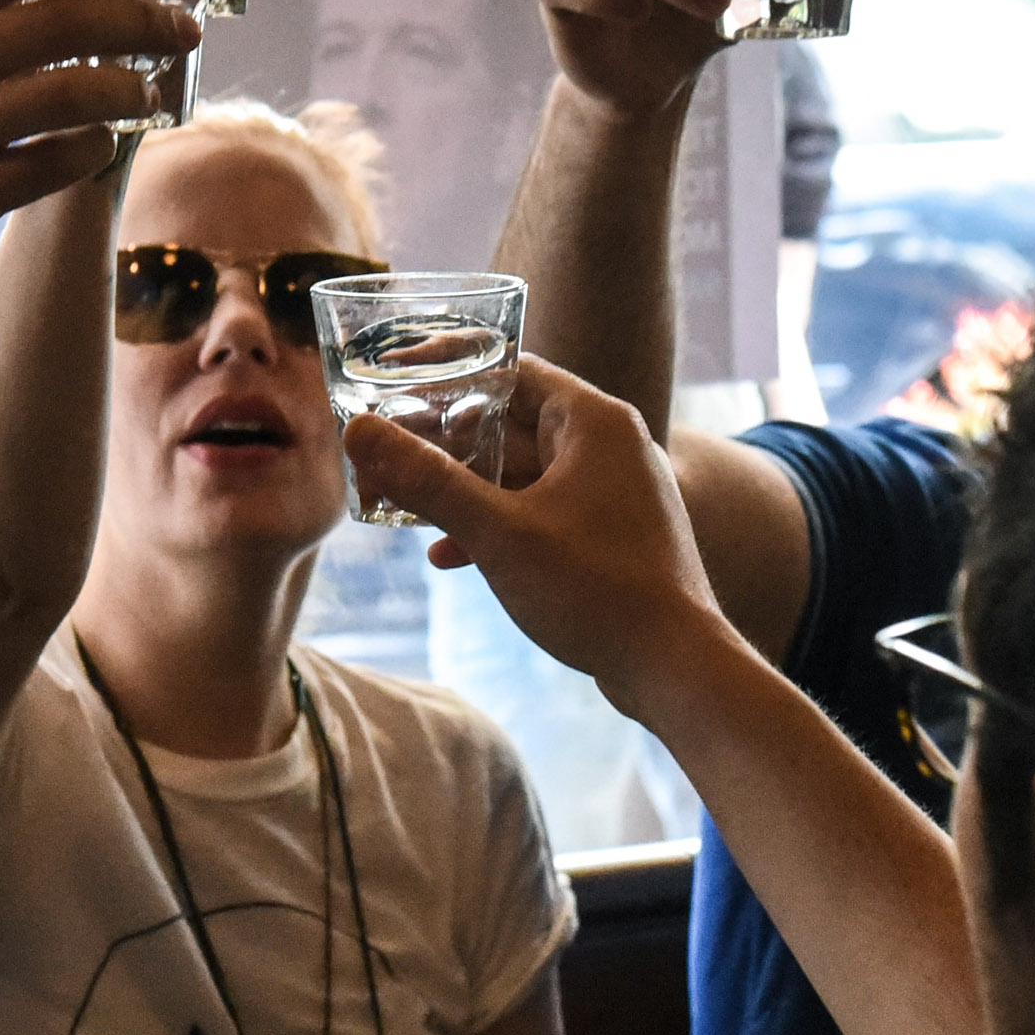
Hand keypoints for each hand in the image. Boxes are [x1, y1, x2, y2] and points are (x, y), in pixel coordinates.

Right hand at [343, 360, 726, 729]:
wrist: (675, 666)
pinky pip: (539, 510)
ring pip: (519, 473)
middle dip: (442, 443)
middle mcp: (608, 444)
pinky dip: (496, 524)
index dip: (445, 372)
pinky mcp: (609, 534)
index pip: (509, 368)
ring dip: (462, 490)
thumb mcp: (498, 532)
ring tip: (400, 505)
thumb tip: (360, 432)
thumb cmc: (597, 589)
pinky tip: (446, 555)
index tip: (391, 380)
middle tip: (383, 453)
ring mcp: (611, 490)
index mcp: (592, 421)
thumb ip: (427, 480)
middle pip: (508, 422)